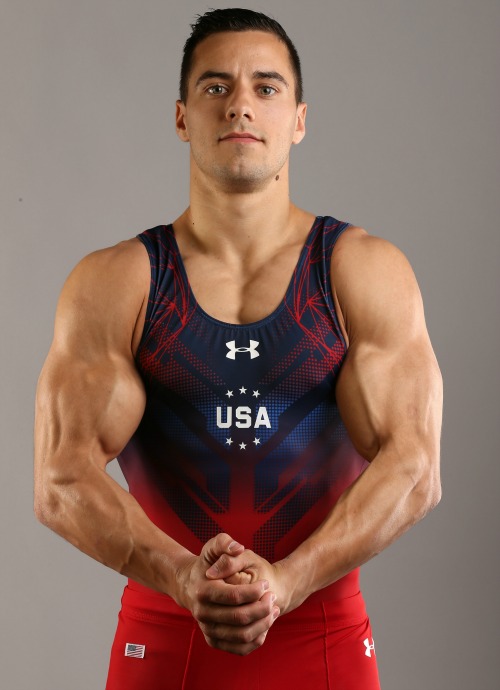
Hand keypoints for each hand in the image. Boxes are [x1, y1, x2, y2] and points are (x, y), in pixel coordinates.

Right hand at [174, 533, 278, 654]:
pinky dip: (257, 639)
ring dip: (263, 624)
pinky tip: (265, 623)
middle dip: (262, 608)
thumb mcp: (213, 547)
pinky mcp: (214, 640)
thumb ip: (224, 542)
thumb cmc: (207, 564)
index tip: (266, 584)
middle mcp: (203, 613)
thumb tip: (238, 548)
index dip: (254, 592)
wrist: (190, 585)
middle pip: (239, 618)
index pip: (234, 596)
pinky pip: (239, 649)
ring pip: (241, 636)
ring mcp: (207, 629)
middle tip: (273, 597)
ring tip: (273, 610)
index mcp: (203, 591)